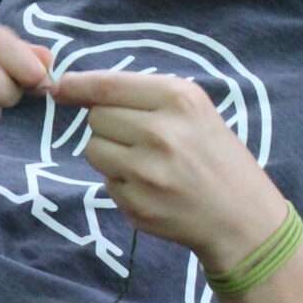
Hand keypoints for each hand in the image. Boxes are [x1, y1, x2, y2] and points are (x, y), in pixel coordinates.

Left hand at [45, 71, 290, 274]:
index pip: (107, 85)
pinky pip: (106, 182)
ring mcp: (147, 172)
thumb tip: (71, 86)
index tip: (60, 87)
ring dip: (109, 154)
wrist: (243, 218)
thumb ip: (141, 96)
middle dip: (108, 125)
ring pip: (92, 149)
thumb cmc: (215, 156)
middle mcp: (162, 132)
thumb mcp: (195, 111)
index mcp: (179, 99)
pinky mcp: (136, 204)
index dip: (76, 85)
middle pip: (96, 118)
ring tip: (145, 162)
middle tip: (139, 137)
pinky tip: (152, 187)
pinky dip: (121, 182)